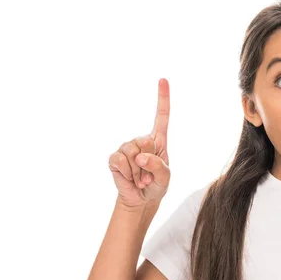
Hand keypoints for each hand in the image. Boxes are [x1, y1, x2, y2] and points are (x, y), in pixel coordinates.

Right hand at [108, 78, 170, 208]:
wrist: (141, 200)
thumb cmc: (156, 185)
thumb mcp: (165, 178)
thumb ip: (159, 166)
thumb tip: (141, 157)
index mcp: (158, 140)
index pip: (161, 116)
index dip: (162, 97)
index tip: (163, 79)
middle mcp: (141, 140)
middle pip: (145, 141)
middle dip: (148, 162)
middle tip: (148, 175)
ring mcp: (126, 148)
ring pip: (132, 152)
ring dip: (138, 172)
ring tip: (140, 178)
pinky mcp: (115, 158)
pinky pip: (120, 161)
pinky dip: (127, 173)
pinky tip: (130, 178)